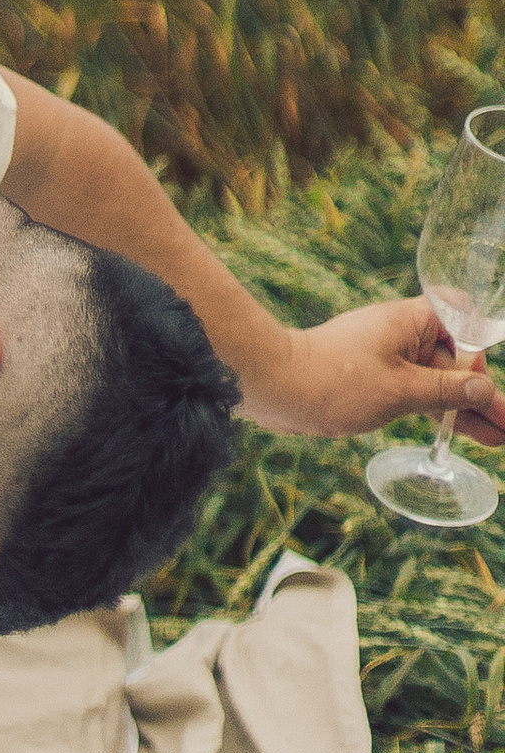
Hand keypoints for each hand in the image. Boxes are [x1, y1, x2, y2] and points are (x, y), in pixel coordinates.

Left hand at [239, 295, 504, 449]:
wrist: (272, 387)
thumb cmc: (333, 382)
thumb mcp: (399, 391)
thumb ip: (446, 391)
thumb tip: (484, 387)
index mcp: (409, 320)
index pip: (460, 313)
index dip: (479, 342)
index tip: (482, 378)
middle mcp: (401, 334)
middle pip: (455, 357)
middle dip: (482, 391)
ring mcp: (388, 358)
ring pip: (438, 380)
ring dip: (467, 407)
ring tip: (499, 439)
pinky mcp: (375, 380)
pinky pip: (417, 392)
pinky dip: (440, 411)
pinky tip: (465, 433)